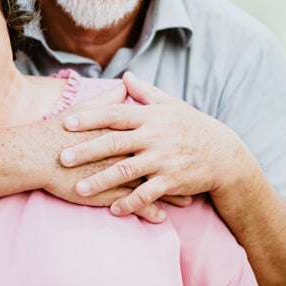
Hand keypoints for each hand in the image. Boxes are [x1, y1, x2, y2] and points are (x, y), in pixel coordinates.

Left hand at [59, 71, 256, 216]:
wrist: (224, 154)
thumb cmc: (192, 127)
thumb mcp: (171, 105)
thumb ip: (145, 92)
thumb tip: (126, 76)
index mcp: (150, 117)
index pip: (114, 114)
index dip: (90, 118)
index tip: (67, 123)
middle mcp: (154, 137)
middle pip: (114, 142)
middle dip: (87, 150)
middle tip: (62, 158)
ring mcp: (162, 160)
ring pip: (126, 171)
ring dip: (101, 181)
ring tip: (79, 189)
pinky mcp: (172, 181)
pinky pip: (147, 194)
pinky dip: (130, 202)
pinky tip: (113, 209)